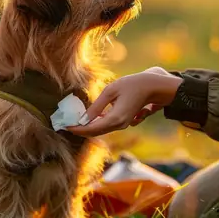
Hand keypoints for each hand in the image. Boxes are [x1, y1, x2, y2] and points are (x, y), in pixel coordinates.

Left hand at [66, 68, 182, 136]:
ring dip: (88, 126)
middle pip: (95, 132)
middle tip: (66, 124)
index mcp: (115, 119)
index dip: (77, 128)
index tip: (65, 126)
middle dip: (80, 129)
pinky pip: (108, 125)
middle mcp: (120, 125)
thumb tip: (83, 118)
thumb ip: (96, 106)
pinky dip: (97, 123)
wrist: (153, 86)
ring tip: (75, 121)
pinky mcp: (125, 121)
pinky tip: (90, 117)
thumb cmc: (132, 85)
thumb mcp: (111, 91)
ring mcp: (123, 124)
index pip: (91, 128)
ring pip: (101, 129)